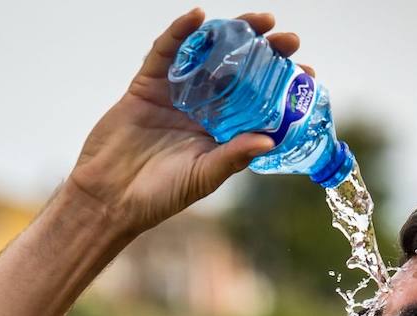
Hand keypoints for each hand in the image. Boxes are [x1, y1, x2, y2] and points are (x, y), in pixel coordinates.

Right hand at [66, 8, 314, 237]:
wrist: (109, 197)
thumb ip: (234, 157)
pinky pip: (165, 52)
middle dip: (265, 52)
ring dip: (232, 34)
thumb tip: (270, 140)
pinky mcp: (147, 84)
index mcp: (222, 132)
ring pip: (208, 55)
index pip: (260, 102)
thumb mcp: (204, 177)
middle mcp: (203, 109)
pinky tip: (198, 18)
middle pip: (239, 71)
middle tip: (289, 40)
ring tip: (259, 22)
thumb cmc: (159, 195)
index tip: (306, 73)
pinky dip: (180, 32)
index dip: (282, 86)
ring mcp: (176, 93)